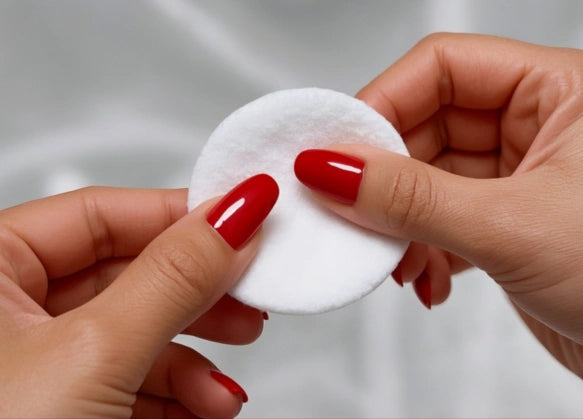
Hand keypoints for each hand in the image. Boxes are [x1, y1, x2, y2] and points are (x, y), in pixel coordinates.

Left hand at [0, 175, 277, 416]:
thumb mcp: (96, 354)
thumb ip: (174, 277)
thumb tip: (236, 215)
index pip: (105, 212)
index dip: (182, 214)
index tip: (246, 218)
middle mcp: (7, 307)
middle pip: (130, 272)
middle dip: (199, 295)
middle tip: (252, 296)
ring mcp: (35, 359)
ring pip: (138, 330)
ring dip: (193, 360)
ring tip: (225, 390)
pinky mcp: (63, 401)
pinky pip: (131, 377)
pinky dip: (174, 395)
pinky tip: (201, 412)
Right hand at [294, 33, 582, 376]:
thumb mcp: (511, 227)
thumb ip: (412, 198)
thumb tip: (333, 170)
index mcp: (559, 93)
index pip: (443, 69)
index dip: (382, 104)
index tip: (335, 150)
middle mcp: (536, 127)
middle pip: (425, 126)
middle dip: (385, 178)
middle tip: (350, 210)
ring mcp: (517, 177)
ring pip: (426, 179)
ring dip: (400, 223)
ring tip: (396, 259)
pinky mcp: (504, 222)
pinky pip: (439, 219)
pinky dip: (421, 249)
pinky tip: (425, 277)